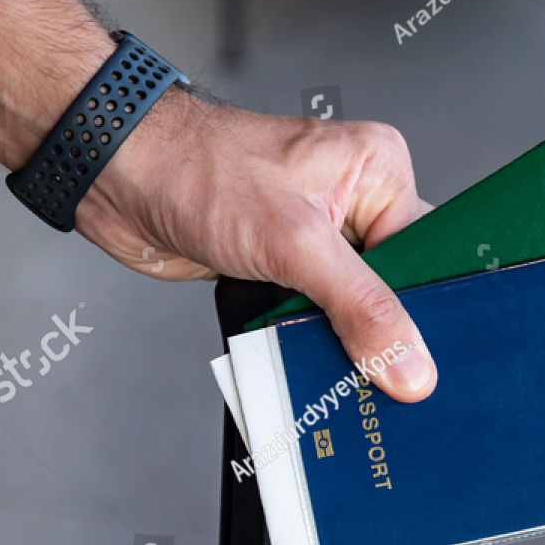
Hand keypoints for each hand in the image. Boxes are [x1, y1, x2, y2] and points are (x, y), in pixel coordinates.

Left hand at [77, 88, 437, 401]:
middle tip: (382, 373)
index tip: (424, 362)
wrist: (114, 174)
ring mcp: (321, 236)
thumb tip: (411, 367)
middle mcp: (356, 200)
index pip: (429, 257)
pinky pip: (319, 316)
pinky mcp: (287, 264)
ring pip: (357, 309)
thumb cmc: (195, 170)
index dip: (426, 311)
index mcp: (379, 171)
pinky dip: (311, 339)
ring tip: (337, 361)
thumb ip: (362, 309)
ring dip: (343, 340)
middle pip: (397, 287)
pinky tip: (308, 354)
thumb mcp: (296, 244)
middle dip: (383, 331)